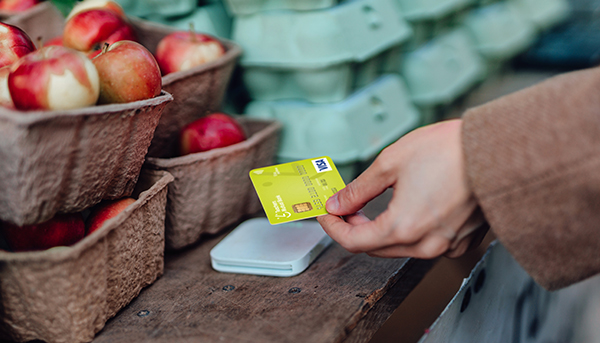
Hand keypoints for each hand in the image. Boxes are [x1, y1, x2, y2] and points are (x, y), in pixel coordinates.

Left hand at [317, 119, 487, 258]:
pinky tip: (408, 207)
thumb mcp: (391, 163)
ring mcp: (448, 245)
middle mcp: (427, 245)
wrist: (499, 149)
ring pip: (400, 247)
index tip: (326, 213)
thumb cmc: (451, 151)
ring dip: (381, 229)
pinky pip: (427, 243)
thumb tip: (339, 203)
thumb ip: (359, 189)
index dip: (332, 228)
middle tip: (346, 205)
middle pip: (375, 248)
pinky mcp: (463, 240)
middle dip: (355, 228)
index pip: (353, 243)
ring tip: (373, 204)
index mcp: (404, 228)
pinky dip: (409, 230)